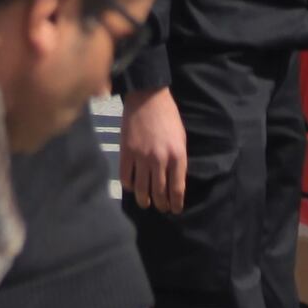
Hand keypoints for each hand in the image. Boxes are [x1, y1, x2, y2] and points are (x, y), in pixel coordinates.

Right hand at [119, 87, 187, 212]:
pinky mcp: (126, 152)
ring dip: (144, 200)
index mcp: (177, 155)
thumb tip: (174, 179)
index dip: (176, 203)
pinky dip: (129, 185)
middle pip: (159, 191)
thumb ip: (178, 159)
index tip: (175, 209)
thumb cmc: (168, 116)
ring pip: (142, 188)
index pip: (177, 188)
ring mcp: (141, 156)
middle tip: (161, 208)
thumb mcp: (181, 138)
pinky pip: (126, 176)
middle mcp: (160, 159)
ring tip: (146, 204)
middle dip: (161, 204)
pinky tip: (132, 188)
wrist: (147, 97)